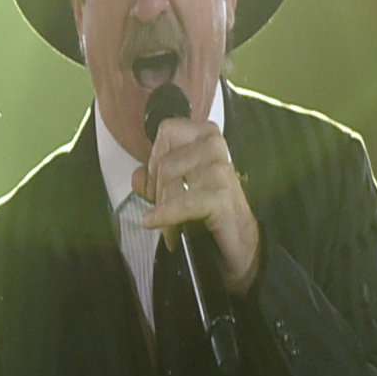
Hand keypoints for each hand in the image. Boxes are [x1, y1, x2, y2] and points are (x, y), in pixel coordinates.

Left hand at [134, 118, 260, 292]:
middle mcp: (215, 146)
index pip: (167, 131)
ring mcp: (220, 170)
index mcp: (206, 137)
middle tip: (162, 209)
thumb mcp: (176, 191)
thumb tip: (138, 174)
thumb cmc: (209, 213)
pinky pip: (182, 201)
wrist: (238, 245)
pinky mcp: (222, 196)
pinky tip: (154, 222)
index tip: (157, 180)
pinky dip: (165, 214)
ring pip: (170, 177)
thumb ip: (154, 181)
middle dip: (157, 189)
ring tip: (169, 225)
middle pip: (165, 160)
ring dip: (163, 205)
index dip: (156, 157)